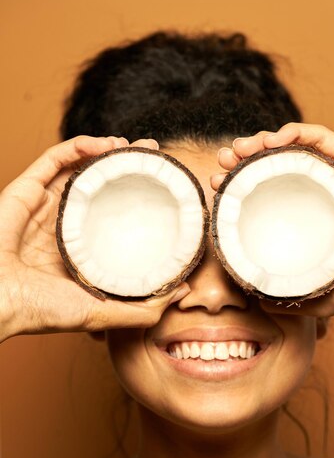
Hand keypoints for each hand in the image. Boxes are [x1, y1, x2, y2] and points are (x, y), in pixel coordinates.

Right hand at [0, 136, 189, 342]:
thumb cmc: (42, 311)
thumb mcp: (102, 313)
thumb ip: (142, 309)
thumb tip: (181, 291)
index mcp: (82, 250)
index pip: (117, 217)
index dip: (142, 200)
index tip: (169, 190)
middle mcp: (67, 225)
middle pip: (103, 187)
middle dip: (130, 168)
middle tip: (156, 157)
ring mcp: (47, 205)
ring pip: (82, 169)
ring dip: (110, 153)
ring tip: (137, 147)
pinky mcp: (28, 189)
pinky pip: (56, 159)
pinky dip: (80, 146)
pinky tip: (106, 144)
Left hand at [211, 124, 333, 316]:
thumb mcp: (322, 296)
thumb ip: (290, 296)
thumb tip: (256, 298)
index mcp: (309, 221)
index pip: (266, 198)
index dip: (239, 191)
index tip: (219, 190)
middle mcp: (318, 195)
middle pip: (272, 170)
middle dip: (241, 163)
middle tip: (221, 165)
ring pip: (290, 149)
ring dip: (259, 144)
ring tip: (236, 149)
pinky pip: (320, 137)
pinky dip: (293, 132)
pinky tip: (272, 138)